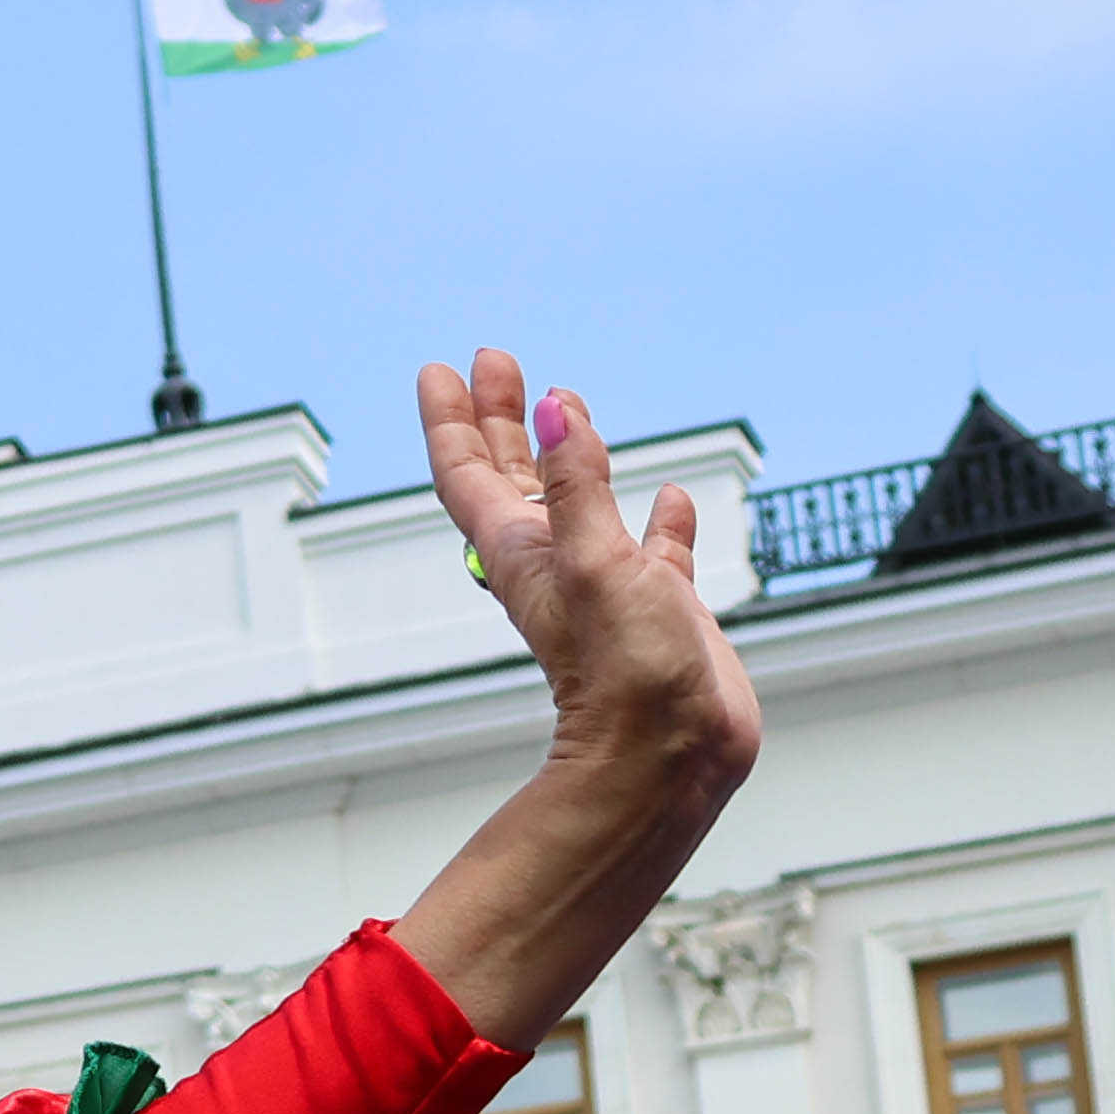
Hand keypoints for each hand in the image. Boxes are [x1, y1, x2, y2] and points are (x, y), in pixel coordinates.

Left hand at [421, 348, 747, 764]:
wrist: (673, 754)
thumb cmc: (626, 671)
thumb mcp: (596, 562)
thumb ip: (578, 486)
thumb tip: (552, 409)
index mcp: (523, 553)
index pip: (471, 474)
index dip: (453, 420)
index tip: (441, 368)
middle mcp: (558, 564)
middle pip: (514, 474)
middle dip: (501, 417)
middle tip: (496, 359)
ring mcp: (610, 584)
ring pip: (582, 501)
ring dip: (570, 452)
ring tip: (568, 404)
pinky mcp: (662, 607)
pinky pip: (658, 548)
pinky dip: (660, 517)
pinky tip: (669, 493)